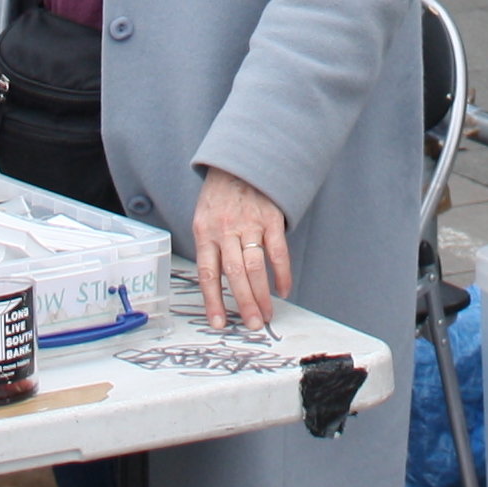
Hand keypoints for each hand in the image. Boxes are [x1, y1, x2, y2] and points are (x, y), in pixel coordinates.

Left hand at [192, 167, 291, 333]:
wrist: (238, 161)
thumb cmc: (219, 195)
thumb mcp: (204, 218)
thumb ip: (211, 247)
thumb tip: (220, 283)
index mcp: (205, 231)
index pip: (207, 273)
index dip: (213, 300)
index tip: (219, 323)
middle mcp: (225, 229)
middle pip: (234, 273)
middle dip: (244, 303)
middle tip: (252, 325)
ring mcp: (249, 223)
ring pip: (255, 266)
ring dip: (262, 294)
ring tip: (266, 315)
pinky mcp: (270, 218)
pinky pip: (277, 251)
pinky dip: (282, 273)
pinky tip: (283, 289)